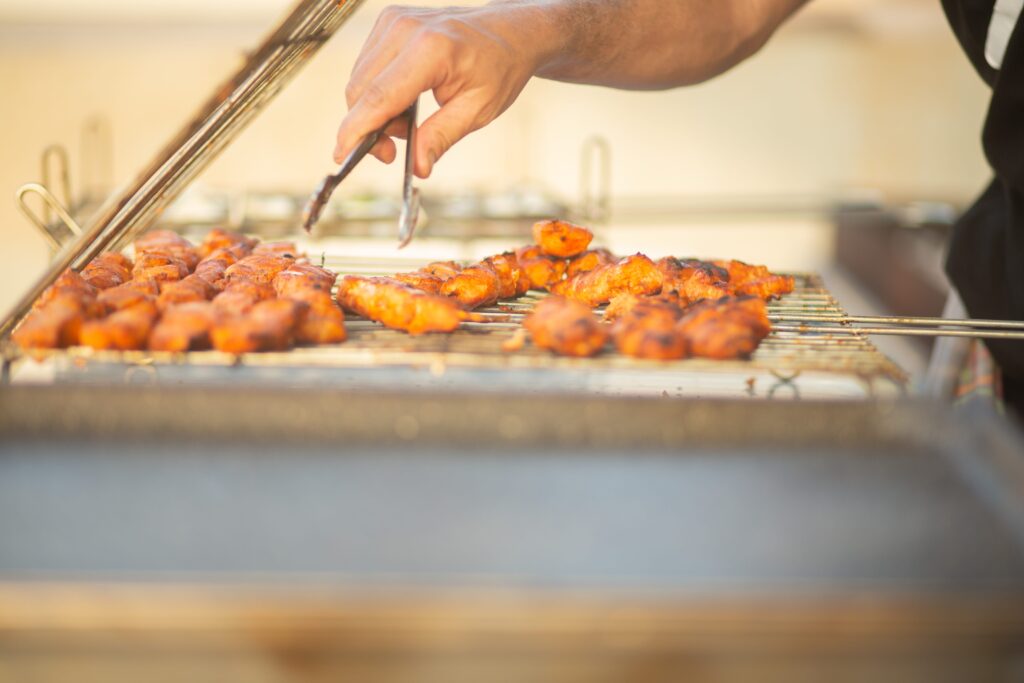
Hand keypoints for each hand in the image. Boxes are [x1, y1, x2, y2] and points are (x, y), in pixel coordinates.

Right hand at [335, 4, 556, 177]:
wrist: (509, 32)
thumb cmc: (498, 69)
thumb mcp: (477, 110)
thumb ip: (442, 138)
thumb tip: (418, 167)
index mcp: (431, 49)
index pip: (379, 96)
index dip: (356, 129)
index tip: (342, 156)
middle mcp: (405, 29)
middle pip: (360, 90)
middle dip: (368, 128)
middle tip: (393, 153)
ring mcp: (393, 21)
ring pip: (359, 81)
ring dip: (375, 112)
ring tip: (410, 124)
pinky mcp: (388, 22)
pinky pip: (366, 68)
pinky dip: (378, 93)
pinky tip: (406, 102)